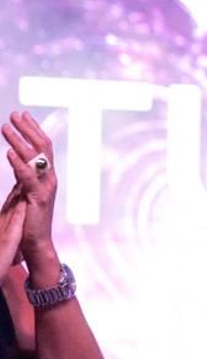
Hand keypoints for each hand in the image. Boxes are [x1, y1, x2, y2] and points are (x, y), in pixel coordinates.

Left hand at [2, 111, 57, 264]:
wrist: (36, 244)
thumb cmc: (27, 222)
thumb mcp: (23, 194)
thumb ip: (21, 176)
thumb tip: (15, 159)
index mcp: (45, 176)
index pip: (41, 146)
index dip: (32, 129)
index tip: (21, 114)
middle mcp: (49, 178)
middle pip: (41, 146)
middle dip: (27, 128)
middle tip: (13, 114)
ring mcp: (46, 187)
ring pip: (35, 157)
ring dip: (19, 140)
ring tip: (4, 127)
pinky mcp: (38, 198)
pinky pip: (28, 177)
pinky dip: (18, 163)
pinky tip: (7, 152)